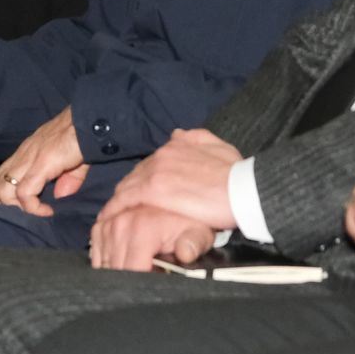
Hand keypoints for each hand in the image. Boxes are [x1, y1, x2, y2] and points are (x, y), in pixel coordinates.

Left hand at [0, 109, 90, 216]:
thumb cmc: (83, 136)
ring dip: (18, 207)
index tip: (30, 206)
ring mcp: (30, 157)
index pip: (1, 176)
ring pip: (3, 190)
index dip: (9, 196)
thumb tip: (60, 196)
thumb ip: (66, 180)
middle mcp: (23, 154)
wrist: (91, 120)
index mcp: (27, 152)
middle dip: (9, 205)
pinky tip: (48, 211)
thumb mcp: (73, 161)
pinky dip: (33, 208)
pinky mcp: (41, 162)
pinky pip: (25, 192)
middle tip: (31, 211)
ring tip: (37, 211)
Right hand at [89, 204, 218, 271]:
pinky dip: (106, 258)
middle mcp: (120, 223)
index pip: (132, 271)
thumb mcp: (199, 232)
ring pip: (104, 262)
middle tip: (151, 274)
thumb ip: (194, 245)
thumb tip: (185, 253)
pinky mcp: (102, 222)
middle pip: (116, 270)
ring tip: (139, 266)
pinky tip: (123, 259)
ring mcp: (109, 222)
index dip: (143, 285)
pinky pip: (96, 248)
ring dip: (118, 269)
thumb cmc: (189, 220)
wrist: (181, 195)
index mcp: (141, 228)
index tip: (155, 282)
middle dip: (131, 279)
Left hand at [94, 128, 242, 230]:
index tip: (139, 192)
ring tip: (112, 216)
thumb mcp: (221, 147)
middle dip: (129, 191)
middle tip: (123, 208)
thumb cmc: (238, 173)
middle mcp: (161, 155)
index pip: (150, 164)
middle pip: (135, 175)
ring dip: (119, 200)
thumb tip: (177, 134)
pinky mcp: (154, 191)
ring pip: (127, 186)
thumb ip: (197, 139)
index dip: (143, 180)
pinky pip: (125, 200)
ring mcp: (155, 172)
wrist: (244, 189)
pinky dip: (116, 209)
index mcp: (176, 146)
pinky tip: (110, 219)